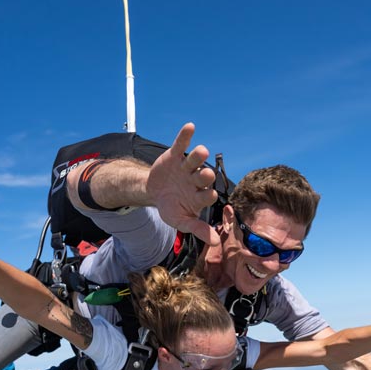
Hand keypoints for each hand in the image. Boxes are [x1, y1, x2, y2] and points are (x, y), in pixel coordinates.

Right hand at [146, 123, 219, 244]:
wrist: (154, 193)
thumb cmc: (171, 208)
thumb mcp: (181, 221)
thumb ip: (198, 229)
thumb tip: (216, 243)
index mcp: (200, 196)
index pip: (207, 195)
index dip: (208, 195)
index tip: (208, 196)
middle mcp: (196, 180)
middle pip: (204, 176)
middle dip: (205, 176)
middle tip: (206, 175)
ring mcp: (186, 167)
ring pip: (195, 159)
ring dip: (198, 155)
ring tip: (201, 151)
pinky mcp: (175, 156)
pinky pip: (181, 145)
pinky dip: (185, 136)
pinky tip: (190, 127)